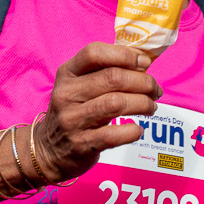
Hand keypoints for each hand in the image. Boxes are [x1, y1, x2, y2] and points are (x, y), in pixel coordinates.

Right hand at [33, 41, 159, 181]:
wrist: (47, 151)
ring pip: (116, 103)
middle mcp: (66, 94)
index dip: (124, 54)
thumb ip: (106, 70)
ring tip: (151, 107)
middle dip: (143, 82)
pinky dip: (133, 131)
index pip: (94, 52)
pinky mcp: (81, 144)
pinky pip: (114, 135)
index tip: (144, 64)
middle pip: (113, 78)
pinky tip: (138, 129)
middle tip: (155, 90)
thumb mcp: (79, 85)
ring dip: (143, 103)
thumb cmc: (74, 111)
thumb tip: (143, 58)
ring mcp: (72, 120)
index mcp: (67, 73)